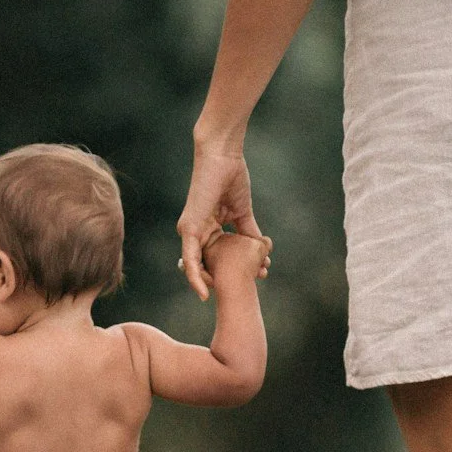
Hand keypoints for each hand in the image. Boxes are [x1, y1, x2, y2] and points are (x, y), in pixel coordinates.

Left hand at [177, 139, 262, 299]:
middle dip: (228, 279)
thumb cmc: (231, 178)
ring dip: (216, 282)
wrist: (223, 157)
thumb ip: (248, 232)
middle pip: (208, 266)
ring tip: (234, 293)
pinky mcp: (189, 229)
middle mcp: (196, 233)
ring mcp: (190, 232)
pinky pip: (189, 259)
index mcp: (207, 229)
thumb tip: (262, 249)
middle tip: (250, 286)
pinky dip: (195, 277)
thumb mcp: (242, 212)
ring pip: (196, 268)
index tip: (253, 277)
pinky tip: (203, 292)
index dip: (233, 270)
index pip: (216, 258)